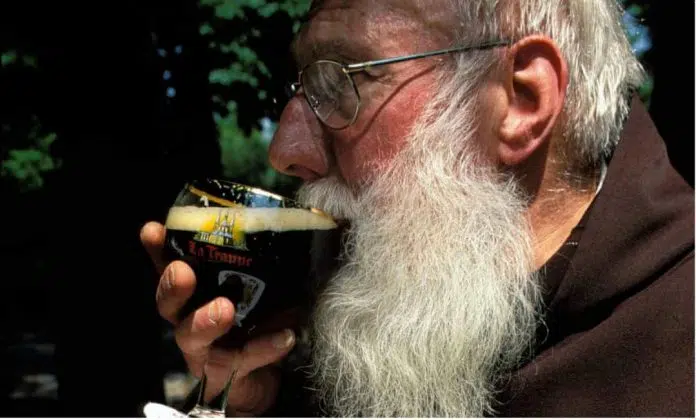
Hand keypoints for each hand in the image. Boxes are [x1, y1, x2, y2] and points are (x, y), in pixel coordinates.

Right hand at [140, 221, 295, 415]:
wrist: (262, 378)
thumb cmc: (258, 323)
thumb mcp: (262, 288)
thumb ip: (270, 262)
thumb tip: (309, 223)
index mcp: (196, 293)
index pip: (169, 267)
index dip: (158, 250)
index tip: (154, 230)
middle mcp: (190, 319)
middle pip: (168, 303)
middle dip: (171, 285)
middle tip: (183, 271)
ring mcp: (205, 350)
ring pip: (192, 337)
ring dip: (204, 321)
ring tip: (224, 308)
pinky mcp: (227, 374)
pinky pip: (243, 360)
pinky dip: (264, 347)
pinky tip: (285, 337)